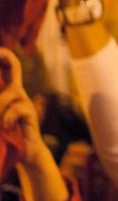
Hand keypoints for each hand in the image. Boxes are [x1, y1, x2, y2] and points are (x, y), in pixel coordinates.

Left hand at [0, 47, 46, 165]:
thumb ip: (1, 103)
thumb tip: (3, 94)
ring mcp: (26, 102)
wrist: (26, 151)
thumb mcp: (0, 114)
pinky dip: (7, 119)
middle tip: (0, 51)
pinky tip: (7, 127)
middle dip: (7, 58)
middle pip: (16, 68)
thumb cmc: (8, 133)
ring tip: (0, 123)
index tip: (0, 49)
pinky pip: (17, 109)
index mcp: (10, 91)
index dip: (5, 56)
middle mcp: (19, 92)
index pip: (10, 67)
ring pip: (11, 93)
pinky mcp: (31, 114)